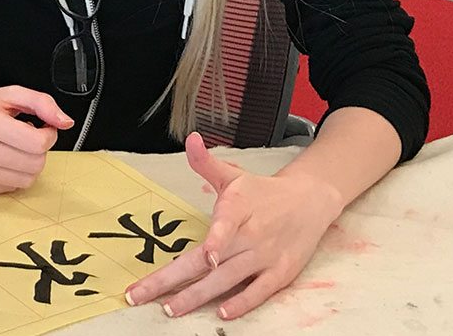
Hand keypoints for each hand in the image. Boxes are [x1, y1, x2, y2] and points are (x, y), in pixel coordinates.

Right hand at [0, 85, 73, 195]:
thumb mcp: (8, 94)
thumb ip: (41, 103)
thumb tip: (66, 122)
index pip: (38, 143)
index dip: (48, 134)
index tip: (40, 127)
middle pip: (35, 164)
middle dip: (38, 151)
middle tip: (24, 138)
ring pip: (26, 180)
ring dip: (27, 165)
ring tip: (11, 149)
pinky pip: (10, 189)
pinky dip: (11, 175)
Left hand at [125, 132, 343, 320]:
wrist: (310, 201)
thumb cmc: (263, 192)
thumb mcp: (233, 175)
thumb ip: (206, 163)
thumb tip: (190, 140)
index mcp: (238, 208)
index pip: (225, 225)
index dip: (217, 241)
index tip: (207, 256)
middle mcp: (252, 234)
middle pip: (211, 262)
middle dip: (173, 281)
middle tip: (142, 294)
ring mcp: (265, 256)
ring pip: (227, 281)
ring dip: (198, 297)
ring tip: (171, 308)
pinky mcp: (279, 273)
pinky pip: (258, 292)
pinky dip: (242, 303)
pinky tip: (222, 313)